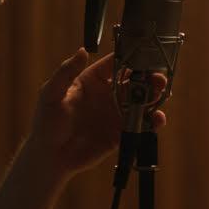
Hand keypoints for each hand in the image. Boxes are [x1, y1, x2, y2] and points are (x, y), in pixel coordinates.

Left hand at [25, 49, 167, 178]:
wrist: (51, 157)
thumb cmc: (46, 123)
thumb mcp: (51, 94)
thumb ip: (66, 72)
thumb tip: (82, 51)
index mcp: (92, 81)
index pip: (115, 64)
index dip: (130, 57)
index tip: (144, 53)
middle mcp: (107, 95)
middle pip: (134, 80)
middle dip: (149, 76)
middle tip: (158, 76)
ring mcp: (116, 113)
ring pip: (142, 100)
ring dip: (154, 96)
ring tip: (161, 94)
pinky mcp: (121, 133)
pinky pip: (142, 124)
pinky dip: (153, 121)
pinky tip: (158, 118)